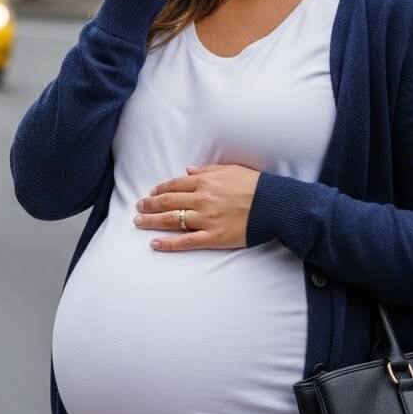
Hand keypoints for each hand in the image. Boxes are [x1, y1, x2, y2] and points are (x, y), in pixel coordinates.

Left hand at [133, 164, 261, 250]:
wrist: (274, 205)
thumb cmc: (255, 185)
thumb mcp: (230, 169)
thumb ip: (207, 169)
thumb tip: (188, 170)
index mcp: (205, 182)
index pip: (174, 185)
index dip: (160, 189)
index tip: (151, 193)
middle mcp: (201, 200)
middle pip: (168, 202)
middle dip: (150, 205)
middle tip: (138, 208)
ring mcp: (206, 219)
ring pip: (172, 220)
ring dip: (152, 221)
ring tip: (138, 223)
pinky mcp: (213, 237)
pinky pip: (186, 241)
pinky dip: (169, 243)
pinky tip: (155, 244)